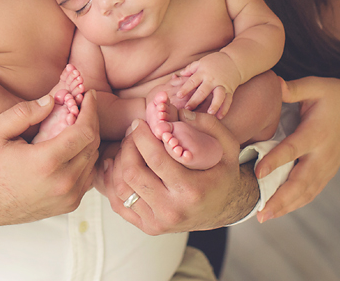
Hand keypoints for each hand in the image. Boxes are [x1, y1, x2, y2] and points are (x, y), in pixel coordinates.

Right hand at [0, 91, 99, 226]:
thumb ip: (23, 112)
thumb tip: (52, 101)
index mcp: (46, 162)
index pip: (85, 131)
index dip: (90, 109)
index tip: (89, 95)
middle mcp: (63, 182)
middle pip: (93, 143)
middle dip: (91, 120)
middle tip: (83, 105)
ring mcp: (69, 196)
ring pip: (93, 159)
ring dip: (89, 139)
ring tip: (76, 124)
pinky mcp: (70, 204)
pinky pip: (89, 174)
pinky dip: (85, 158)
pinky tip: (73, 146)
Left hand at [103, 112, 258, 233]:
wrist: (225, 209)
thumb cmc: (223, 173)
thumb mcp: (226, 146)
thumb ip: (207, 124)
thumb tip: (177, 112)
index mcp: (192, 191)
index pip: (155, 159)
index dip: (141, 136)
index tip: (139, 122)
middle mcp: (172, 210)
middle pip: (133, 173)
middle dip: (128, 145)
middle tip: (133, 132)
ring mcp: (158, 222)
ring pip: (121, 188)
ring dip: (119, 161)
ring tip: (127, 146)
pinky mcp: (148, 227)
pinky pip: (119, 204)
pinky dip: (112, 181)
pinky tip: (117, 164)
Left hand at [174, 52, 242, 117]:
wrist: (234, 61)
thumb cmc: (214, 62)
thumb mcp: (201, 62)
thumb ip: (190, 69)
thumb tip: (179, 75)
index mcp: (203, 72)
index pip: (192, 81)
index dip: (185, 88)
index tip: (179, 96)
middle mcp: (212, 80)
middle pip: (203, 90)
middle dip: (195, 100)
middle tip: (188, 108)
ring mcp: (222, 85)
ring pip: (219, 96)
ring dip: (215, 105)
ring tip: (210, 113)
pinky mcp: (230, 90)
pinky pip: (228, 100)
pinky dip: (225, 109)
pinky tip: (220, 117)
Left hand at [256, 74, 339, 220]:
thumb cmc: (332, 93)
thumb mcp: (315, 85)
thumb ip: (293, 89)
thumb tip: (273, 82)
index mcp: (317, 132)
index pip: (294, 149)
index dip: (276, 161)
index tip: (258, 173)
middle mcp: (324, 153)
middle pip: (302, 181)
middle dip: (281, 199)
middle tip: (261, 214)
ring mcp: (329, 165)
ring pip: (308, 191)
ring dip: (287, 206)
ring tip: (265, 217)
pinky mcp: (330, 170)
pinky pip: (313, 191)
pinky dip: (297, 202)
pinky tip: (281, 211)